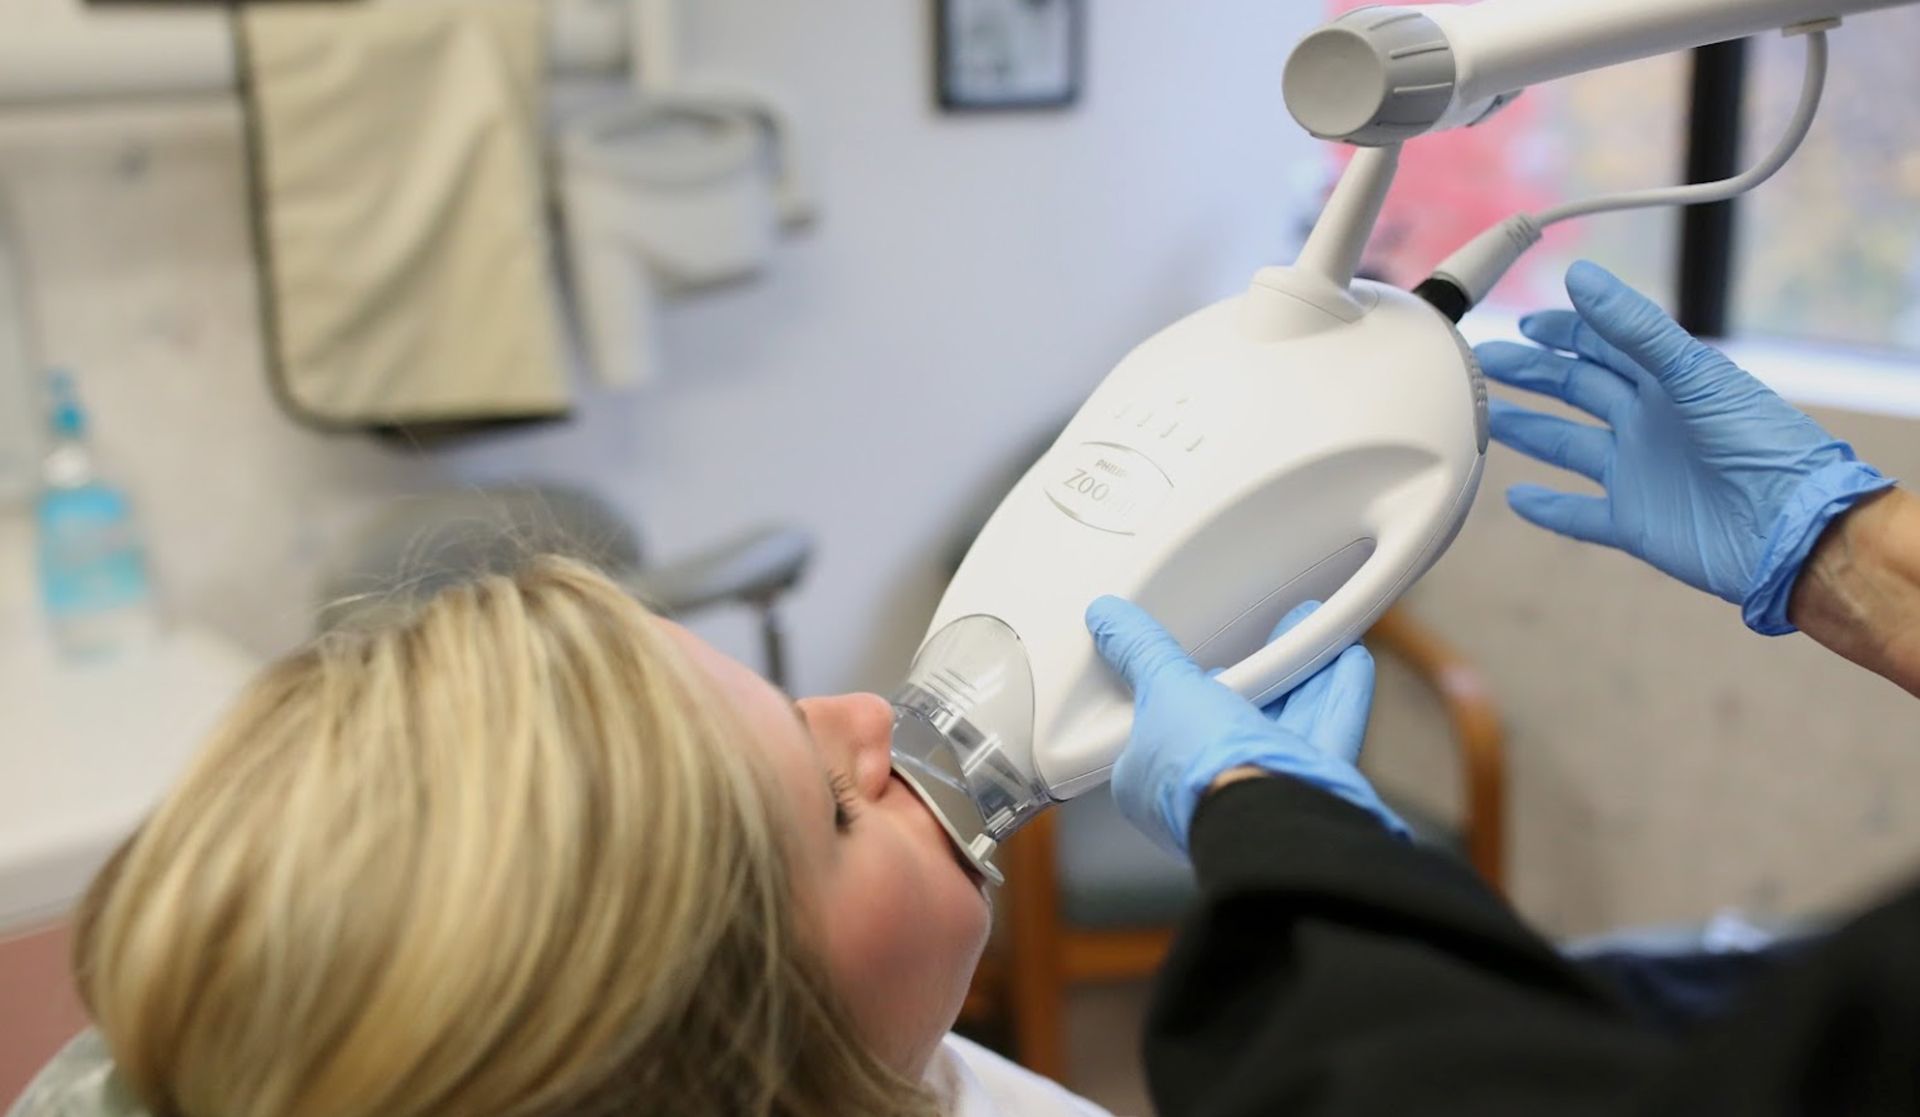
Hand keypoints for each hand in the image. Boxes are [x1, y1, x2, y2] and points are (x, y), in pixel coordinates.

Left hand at [1086, 596, 1407, 856]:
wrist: (1267, 816)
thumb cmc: (1200, 766)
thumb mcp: (1164, 689)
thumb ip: (1142, 653)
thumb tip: (1105, 618)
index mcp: (1154, 781)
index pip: (1162, 727)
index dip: (1180, 691)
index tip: (1199, 663)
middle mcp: (1206, 790)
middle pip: (1233, 721)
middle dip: (1257, 674)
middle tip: (1266, 636)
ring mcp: (1260, 792)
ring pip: (1285, 724)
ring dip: (1301, 673)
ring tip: (1309, 628)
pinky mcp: (1310, 791)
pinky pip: (1327, 734)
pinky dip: (1339, 697)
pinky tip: (1349, 661)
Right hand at [1478, 260, 1893, 633]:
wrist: (1792, 531)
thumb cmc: (1761, 446)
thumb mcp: (1694, 376)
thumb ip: (1634, 328)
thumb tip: (1580, 276)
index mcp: (1669, 382)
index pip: (1606, 346)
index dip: (1566, 331)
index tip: (1526, 324)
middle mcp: (1649, 423)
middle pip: (1578, 390)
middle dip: (1532, 373)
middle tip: (1484, 363)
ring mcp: (1639, 473)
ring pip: (1569, 445)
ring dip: (1528, 430)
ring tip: (1485, 418)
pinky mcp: (1635, 522)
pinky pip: (1580, 514)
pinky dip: (1548, 509)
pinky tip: (1515, 497)